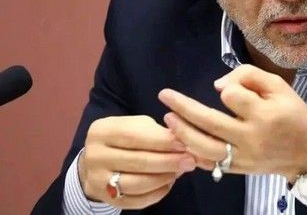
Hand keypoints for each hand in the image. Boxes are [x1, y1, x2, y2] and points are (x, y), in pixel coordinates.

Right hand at [79, 115, 196, 208]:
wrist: (97, 161)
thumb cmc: (125, 138)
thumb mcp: (137, 126)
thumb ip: (159, 132)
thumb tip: (188, 142)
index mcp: (103, 131)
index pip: (137, 136)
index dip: (164, 141)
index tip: (186, 143)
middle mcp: (95, 156)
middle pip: (139, 161)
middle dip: (170, 161)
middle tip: (191, 161)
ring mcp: (98, 180)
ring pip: (139, 184)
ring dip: (165, 178)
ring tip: (181, 171)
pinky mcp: (106, 199)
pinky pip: (137, 200)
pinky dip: (157, 192)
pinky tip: (169, 182)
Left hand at [158, 64, 306, 181]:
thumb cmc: (294, 115)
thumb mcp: (280, 87)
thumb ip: (250, 76)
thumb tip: (218, 85)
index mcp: (265, 114)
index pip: (232, 96)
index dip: (228, 88)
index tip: (232, 89)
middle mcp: (251, 136)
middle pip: (210, 122)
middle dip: (183, 107)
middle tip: (164, 96)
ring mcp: (243, 156)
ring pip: (204, 146)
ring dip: (182, 132)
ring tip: (168, 119)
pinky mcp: (238, 169)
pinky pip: (209, 163)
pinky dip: (193, 153)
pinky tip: (181, 142)